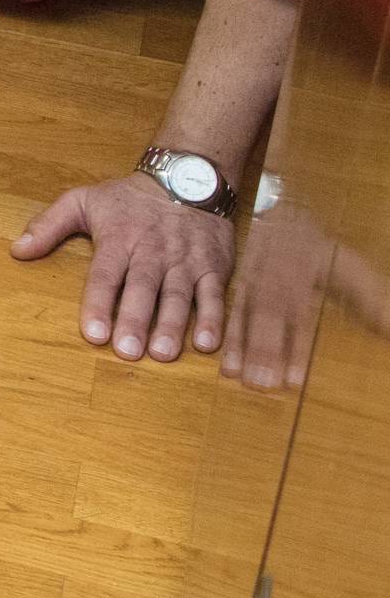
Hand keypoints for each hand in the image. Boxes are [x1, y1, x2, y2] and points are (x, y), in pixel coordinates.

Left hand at [13, 170, 234, 361]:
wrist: (187, 174)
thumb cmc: (128, 198)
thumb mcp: (83, 200)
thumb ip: (49, 225)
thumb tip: (17, 250)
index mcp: (119, 238)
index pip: (105, 274)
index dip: (98, 303)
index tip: (93, 333)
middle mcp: (152, 251)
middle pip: (141, 288)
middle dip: (134, 320)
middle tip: (126, 352)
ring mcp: (184, 260)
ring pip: (177, 295)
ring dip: (171, 325)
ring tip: (162, 354)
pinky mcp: (212, 266)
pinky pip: (214, 294)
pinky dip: (213, 319)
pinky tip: (207, 344)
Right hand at [221, 198, 389, 389]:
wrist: (281, 213)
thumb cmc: (320, 249)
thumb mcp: (349, 268)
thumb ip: (371, 301)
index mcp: (303, 272)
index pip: (299, 315)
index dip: (296, 348)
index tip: (294, 380)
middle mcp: (275, 276)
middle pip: (268, 316)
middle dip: (263, 350)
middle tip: (262, 384)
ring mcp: (254, 278)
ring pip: (245, 313)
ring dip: (239, 346)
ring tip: (236, 376)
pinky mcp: (240, 284)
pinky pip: (231, 310)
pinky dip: (227, 336)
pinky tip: (226, 362)